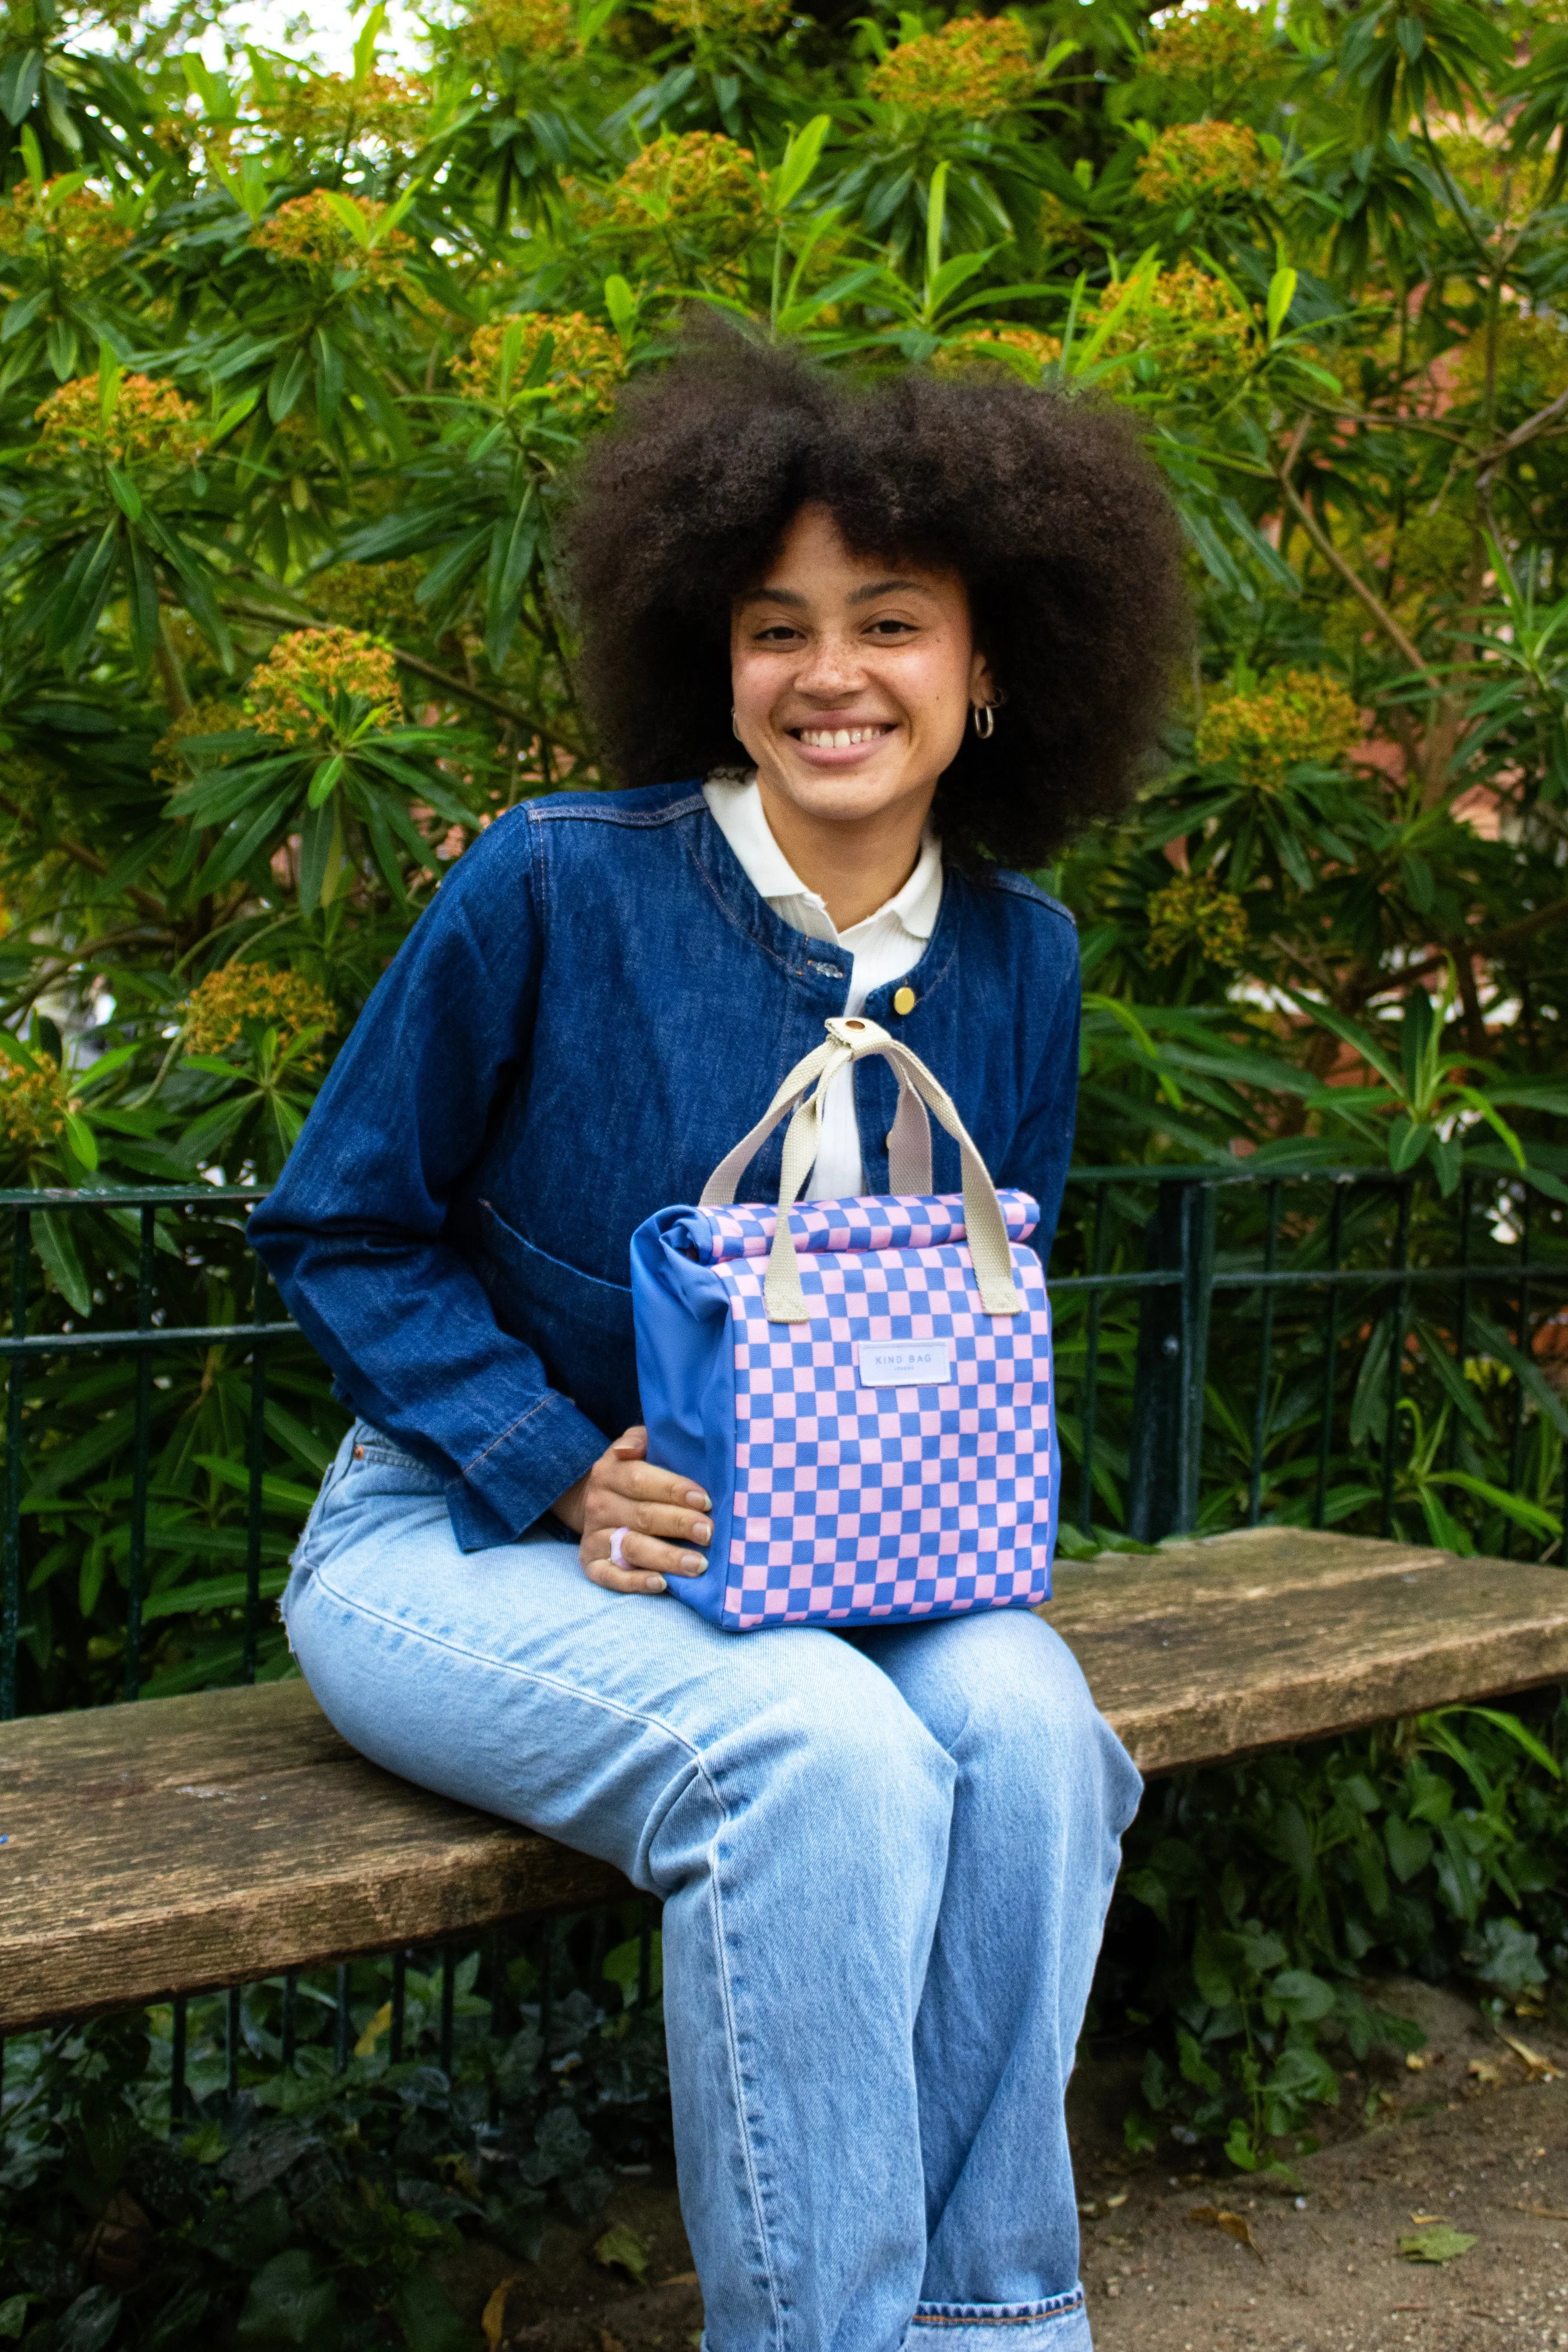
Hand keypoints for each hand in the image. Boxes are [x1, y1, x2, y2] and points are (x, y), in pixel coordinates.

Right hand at [552, 1426, 711, 1596]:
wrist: (591, 1500)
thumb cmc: (632, 1472)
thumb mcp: (636, 1446)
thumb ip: (639, 1439)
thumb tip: (628, 1449)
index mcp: (609, 1473)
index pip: (640, 1479)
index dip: (674, 1489)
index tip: (706, 1500)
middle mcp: (599, 1505)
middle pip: (641, 1516)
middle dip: (679, 1524)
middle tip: (709, 1533)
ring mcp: (594, 1536)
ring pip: (630, 1548)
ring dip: (666, 1557)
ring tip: (698, 1564)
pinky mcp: (591, 1563)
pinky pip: (610, 1577)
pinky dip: (634, 1583)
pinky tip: (662, 1584)